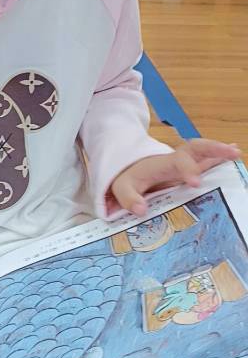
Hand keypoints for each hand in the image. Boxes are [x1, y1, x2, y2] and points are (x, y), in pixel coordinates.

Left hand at [111, 139, 240, 216]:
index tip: (196, 183)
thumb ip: (129, 199)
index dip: (188, 170)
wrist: (128, 172)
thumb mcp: (121, 189)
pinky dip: (220, 159)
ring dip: (221, 152)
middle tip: (232, 152)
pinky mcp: (189, 170)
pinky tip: (234, 156)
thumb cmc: (128, 180)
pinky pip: (206, 162)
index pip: (178, 162)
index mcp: (162, 164)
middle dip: (214, 149)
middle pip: (196, 148)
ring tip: (237, 153)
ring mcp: (184, 165)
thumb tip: (141, 210)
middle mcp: (176, 161)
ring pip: (204, 153)